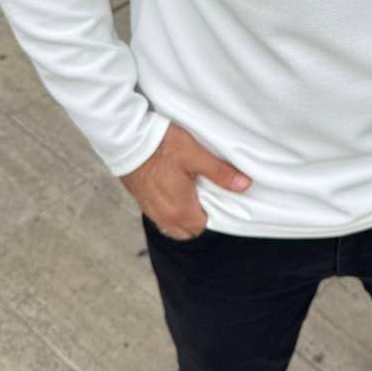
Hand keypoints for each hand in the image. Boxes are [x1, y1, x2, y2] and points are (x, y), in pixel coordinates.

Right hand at [120, 122, 251, 239]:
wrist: (127, 139)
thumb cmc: (162, 146)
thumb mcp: (196, 156)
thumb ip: (220, 173)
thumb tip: (244, 185)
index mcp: (180, 210)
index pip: (203, 227)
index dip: (214, 216)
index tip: (220, 201)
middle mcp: (164, 217)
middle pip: (188, 231)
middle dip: (199, 220)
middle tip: (208, 197)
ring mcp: (151, 210)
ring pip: (173, 226)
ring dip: (184, 216)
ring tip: (192, 195)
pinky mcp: (142, 201)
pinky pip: (160, 216)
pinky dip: (170, 210)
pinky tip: (175, 192)